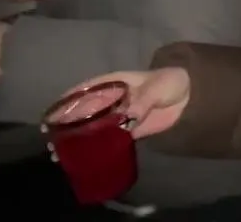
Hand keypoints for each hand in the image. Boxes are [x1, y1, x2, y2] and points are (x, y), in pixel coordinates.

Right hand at [42, 68, 190, 150]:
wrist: (190, 96)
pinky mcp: (130, 131)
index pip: (86, 89)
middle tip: (51, 138)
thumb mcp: (156, 86)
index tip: (51, 111)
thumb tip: (129, 116)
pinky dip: (98, 147)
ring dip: (77, 138)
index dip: (68, 99)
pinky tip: (85, 157)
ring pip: (94, 126)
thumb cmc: (170, 82)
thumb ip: (142, 100)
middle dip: (66, 122)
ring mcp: (120, 116)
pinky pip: (110, 139)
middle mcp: (113, 99)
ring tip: (60, 152)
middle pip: (85, 110)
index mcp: (114, 82)